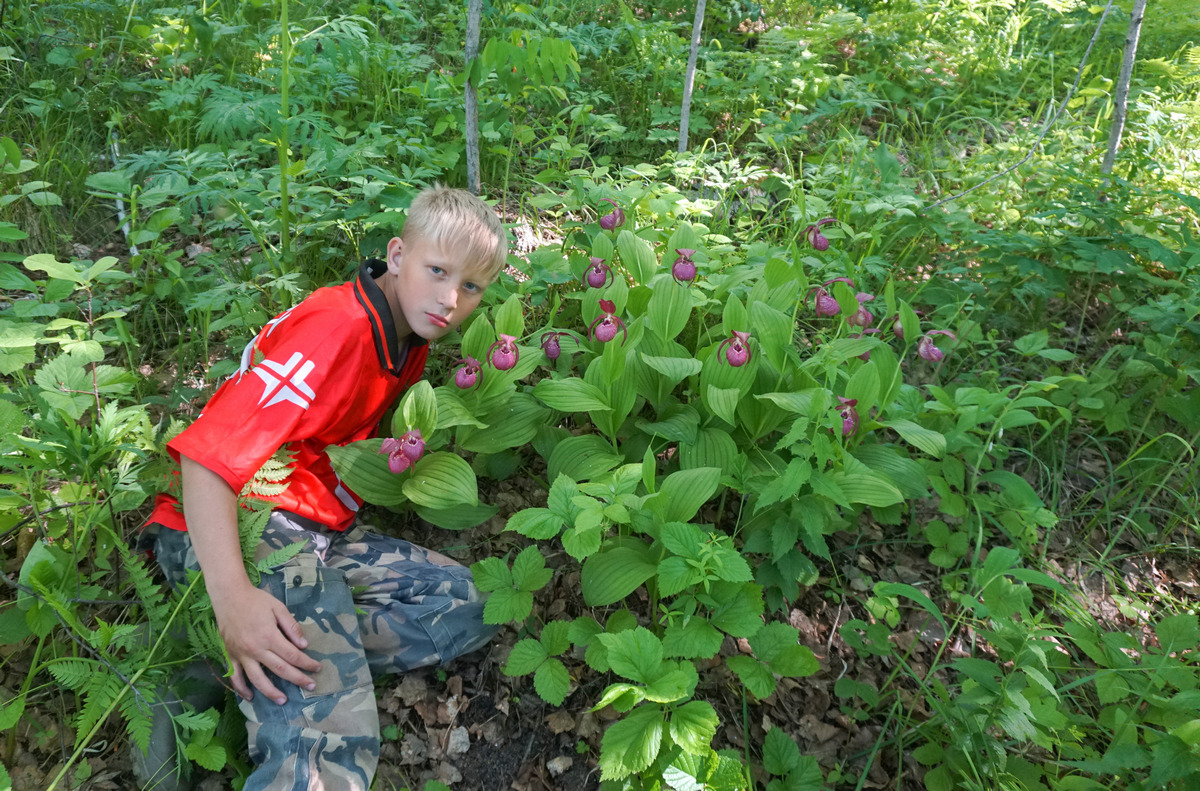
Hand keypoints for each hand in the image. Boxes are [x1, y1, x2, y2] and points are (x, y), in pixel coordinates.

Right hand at [211, 585, 323, 704]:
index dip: (306, 664)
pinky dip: (242, 689)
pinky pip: (235, 677)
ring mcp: (242, 655)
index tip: (317, 669)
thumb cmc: (256, 600)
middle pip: (280, 669)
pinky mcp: (231, 656)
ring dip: (271, 692)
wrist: (229, 597)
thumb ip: (291, 627)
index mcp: (270, 636)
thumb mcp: (278, 608)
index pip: (293, 655)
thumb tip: (304, 645)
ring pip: (258, 679)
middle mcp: (256, 649)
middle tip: (310, 687)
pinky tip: (250, 697)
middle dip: (297, 679)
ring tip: (283, 701)